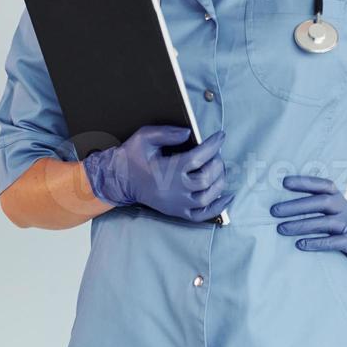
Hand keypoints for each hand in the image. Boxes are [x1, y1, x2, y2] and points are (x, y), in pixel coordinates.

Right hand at [83, 125, 233, 221]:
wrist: (120, 180)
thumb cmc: (132, 157)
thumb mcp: (144, 137)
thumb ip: (166, 132)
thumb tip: (188, 133)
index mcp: (169, 170)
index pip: (199, 157)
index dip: (213, 145)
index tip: (220, 136)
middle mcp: (176, 189)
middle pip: (208, 177)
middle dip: (217, 162)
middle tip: (216, 152)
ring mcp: (178, 203)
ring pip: (209, 195)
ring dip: (220, 180)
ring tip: (219, 168)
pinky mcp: (178, 212)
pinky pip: (203, 214)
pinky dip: (218, 207)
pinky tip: (227, 196)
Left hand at [270, 175, 346, 280]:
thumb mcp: (341, 216)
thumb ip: (322, 210)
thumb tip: (287, 207)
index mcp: (341, 200)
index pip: (323, 185)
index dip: (304, 182)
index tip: (284, 182)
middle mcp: (346, 210)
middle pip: (320, 202)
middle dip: (296, 205)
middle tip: (273, 211)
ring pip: (324, 222)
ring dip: (301, 225)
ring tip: (281, 229)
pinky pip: (334, 242)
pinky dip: (316, 243)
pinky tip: (300, 245)